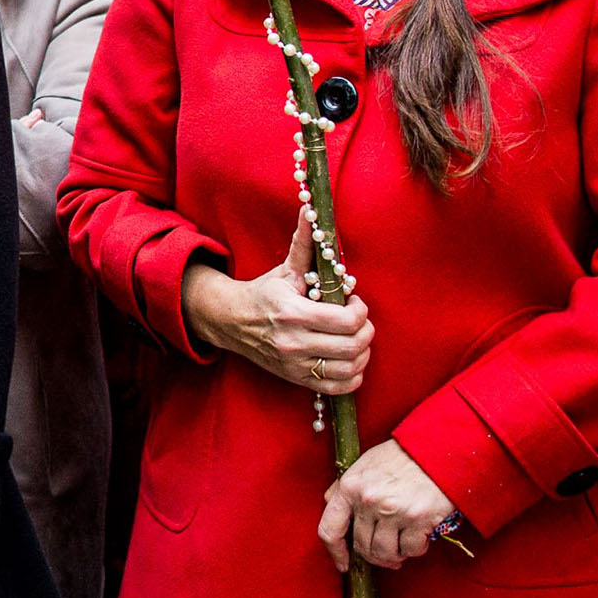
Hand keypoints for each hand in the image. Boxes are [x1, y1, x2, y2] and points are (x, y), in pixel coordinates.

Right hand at [181, 222, 372, 394]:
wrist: (232, 322)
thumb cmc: (264, 293)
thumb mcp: (285, 269)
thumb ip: (303, 241)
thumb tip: (311, 209)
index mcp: (294, 313)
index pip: (346, 321)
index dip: (360, 311)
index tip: (354, 301)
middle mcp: (294, 343)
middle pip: (352, 346)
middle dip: (365, 331)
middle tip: (359, 320)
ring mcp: (295, 365)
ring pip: (349, 369)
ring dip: (363, 354)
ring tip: (356, 339)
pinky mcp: (296, 379)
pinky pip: (338, 388)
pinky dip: (353, 376)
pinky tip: (349, 360)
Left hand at [319, 439, 456, 570]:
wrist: (436, 450)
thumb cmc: (399, 457)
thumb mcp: (363, 465)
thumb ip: (345, 487)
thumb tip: (330, 504)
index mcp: (350, 487)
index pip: (329, 529)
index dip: (335, 552)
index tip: (343, 564)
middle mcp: (368, 501)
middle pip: (362, 546)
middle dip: (374, 555)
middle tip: (386, 553)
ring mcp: (393, 511)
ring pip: (385, 553)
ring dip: (395, 555)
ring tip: (402, 544)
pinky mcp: (418, 519)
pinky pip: (411, 550)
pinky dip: (415, 549)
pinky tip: (419, 538)